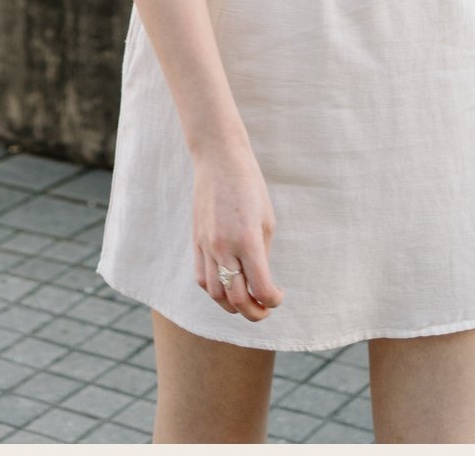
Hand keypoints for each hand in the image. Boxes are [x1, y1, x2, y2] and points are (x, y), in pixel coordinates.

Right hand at [192, 148, 284, 321]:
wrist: (219, 162)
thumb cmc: (250, 188)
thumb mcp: (266, 220)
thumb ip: (262, 253)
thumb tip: (260, 281)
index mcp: (248, 240)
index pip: (260, 287)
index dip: (272, 300)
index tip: (278, 297)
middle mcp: (224, 247)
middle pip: (236, 298)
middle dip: (253, 312)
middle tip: (265, 311)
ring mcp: (206, 246)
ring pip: (215, 294)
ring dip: (232, 306)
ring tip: (246, 305)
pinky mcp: (196, 243)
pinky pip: (201, 278)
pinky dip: (214, 291)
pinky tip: (226, 290)